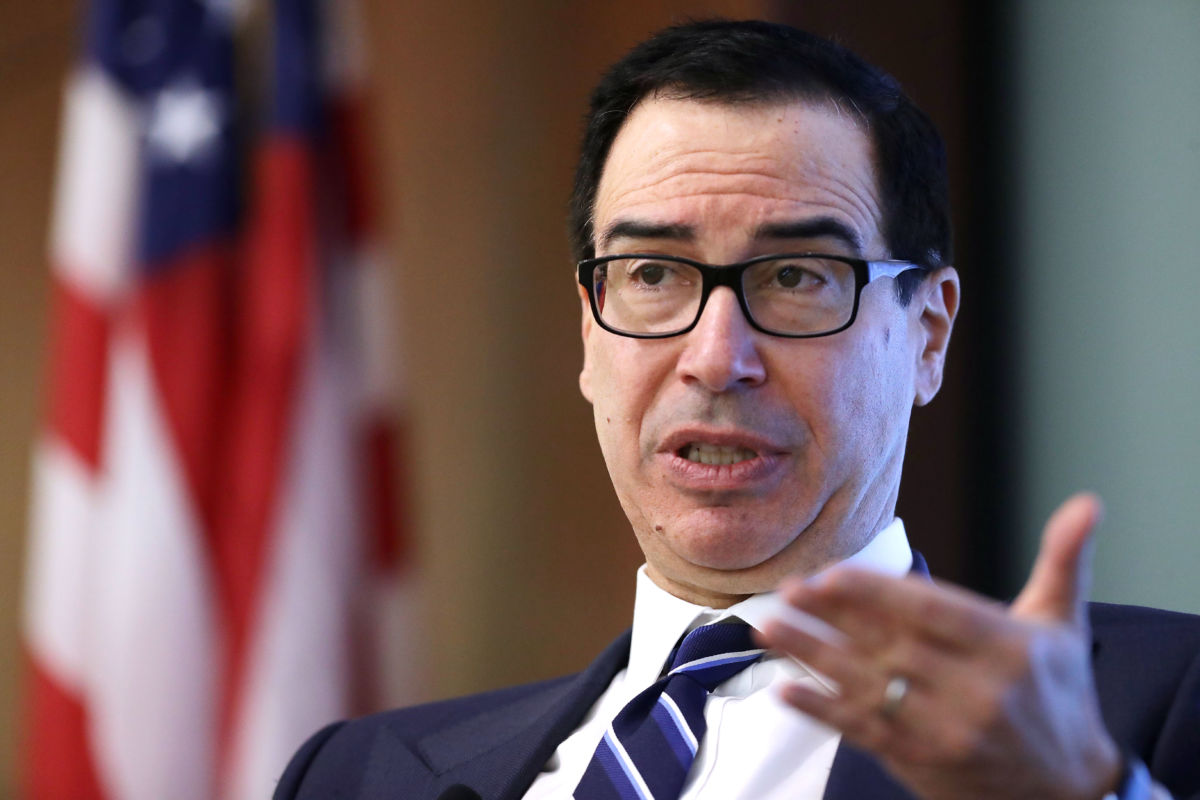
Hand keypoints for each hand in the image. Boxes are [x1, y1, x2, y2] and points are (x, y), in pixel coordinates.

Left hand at [758, 493, 1121, 799]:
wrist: (1069, 790)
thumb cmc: (1060, 694)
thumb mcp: (1065, 625)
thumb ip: (1064, 560)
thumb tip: (1086, 504)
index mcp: (1006, 649)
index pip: (931, 613)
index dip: (877, 594)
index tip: (831, 576)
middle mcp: (976, 691)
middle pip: (888, 646)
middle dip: (831, 618)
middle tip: (786, 591)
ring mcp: (945, 730)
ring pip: (866, 687)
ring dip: (811, 657)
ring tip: (768, 628)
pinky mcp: (921, 759)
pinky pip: (864, 732)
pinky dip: (822, 711)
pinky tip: (786, 689)